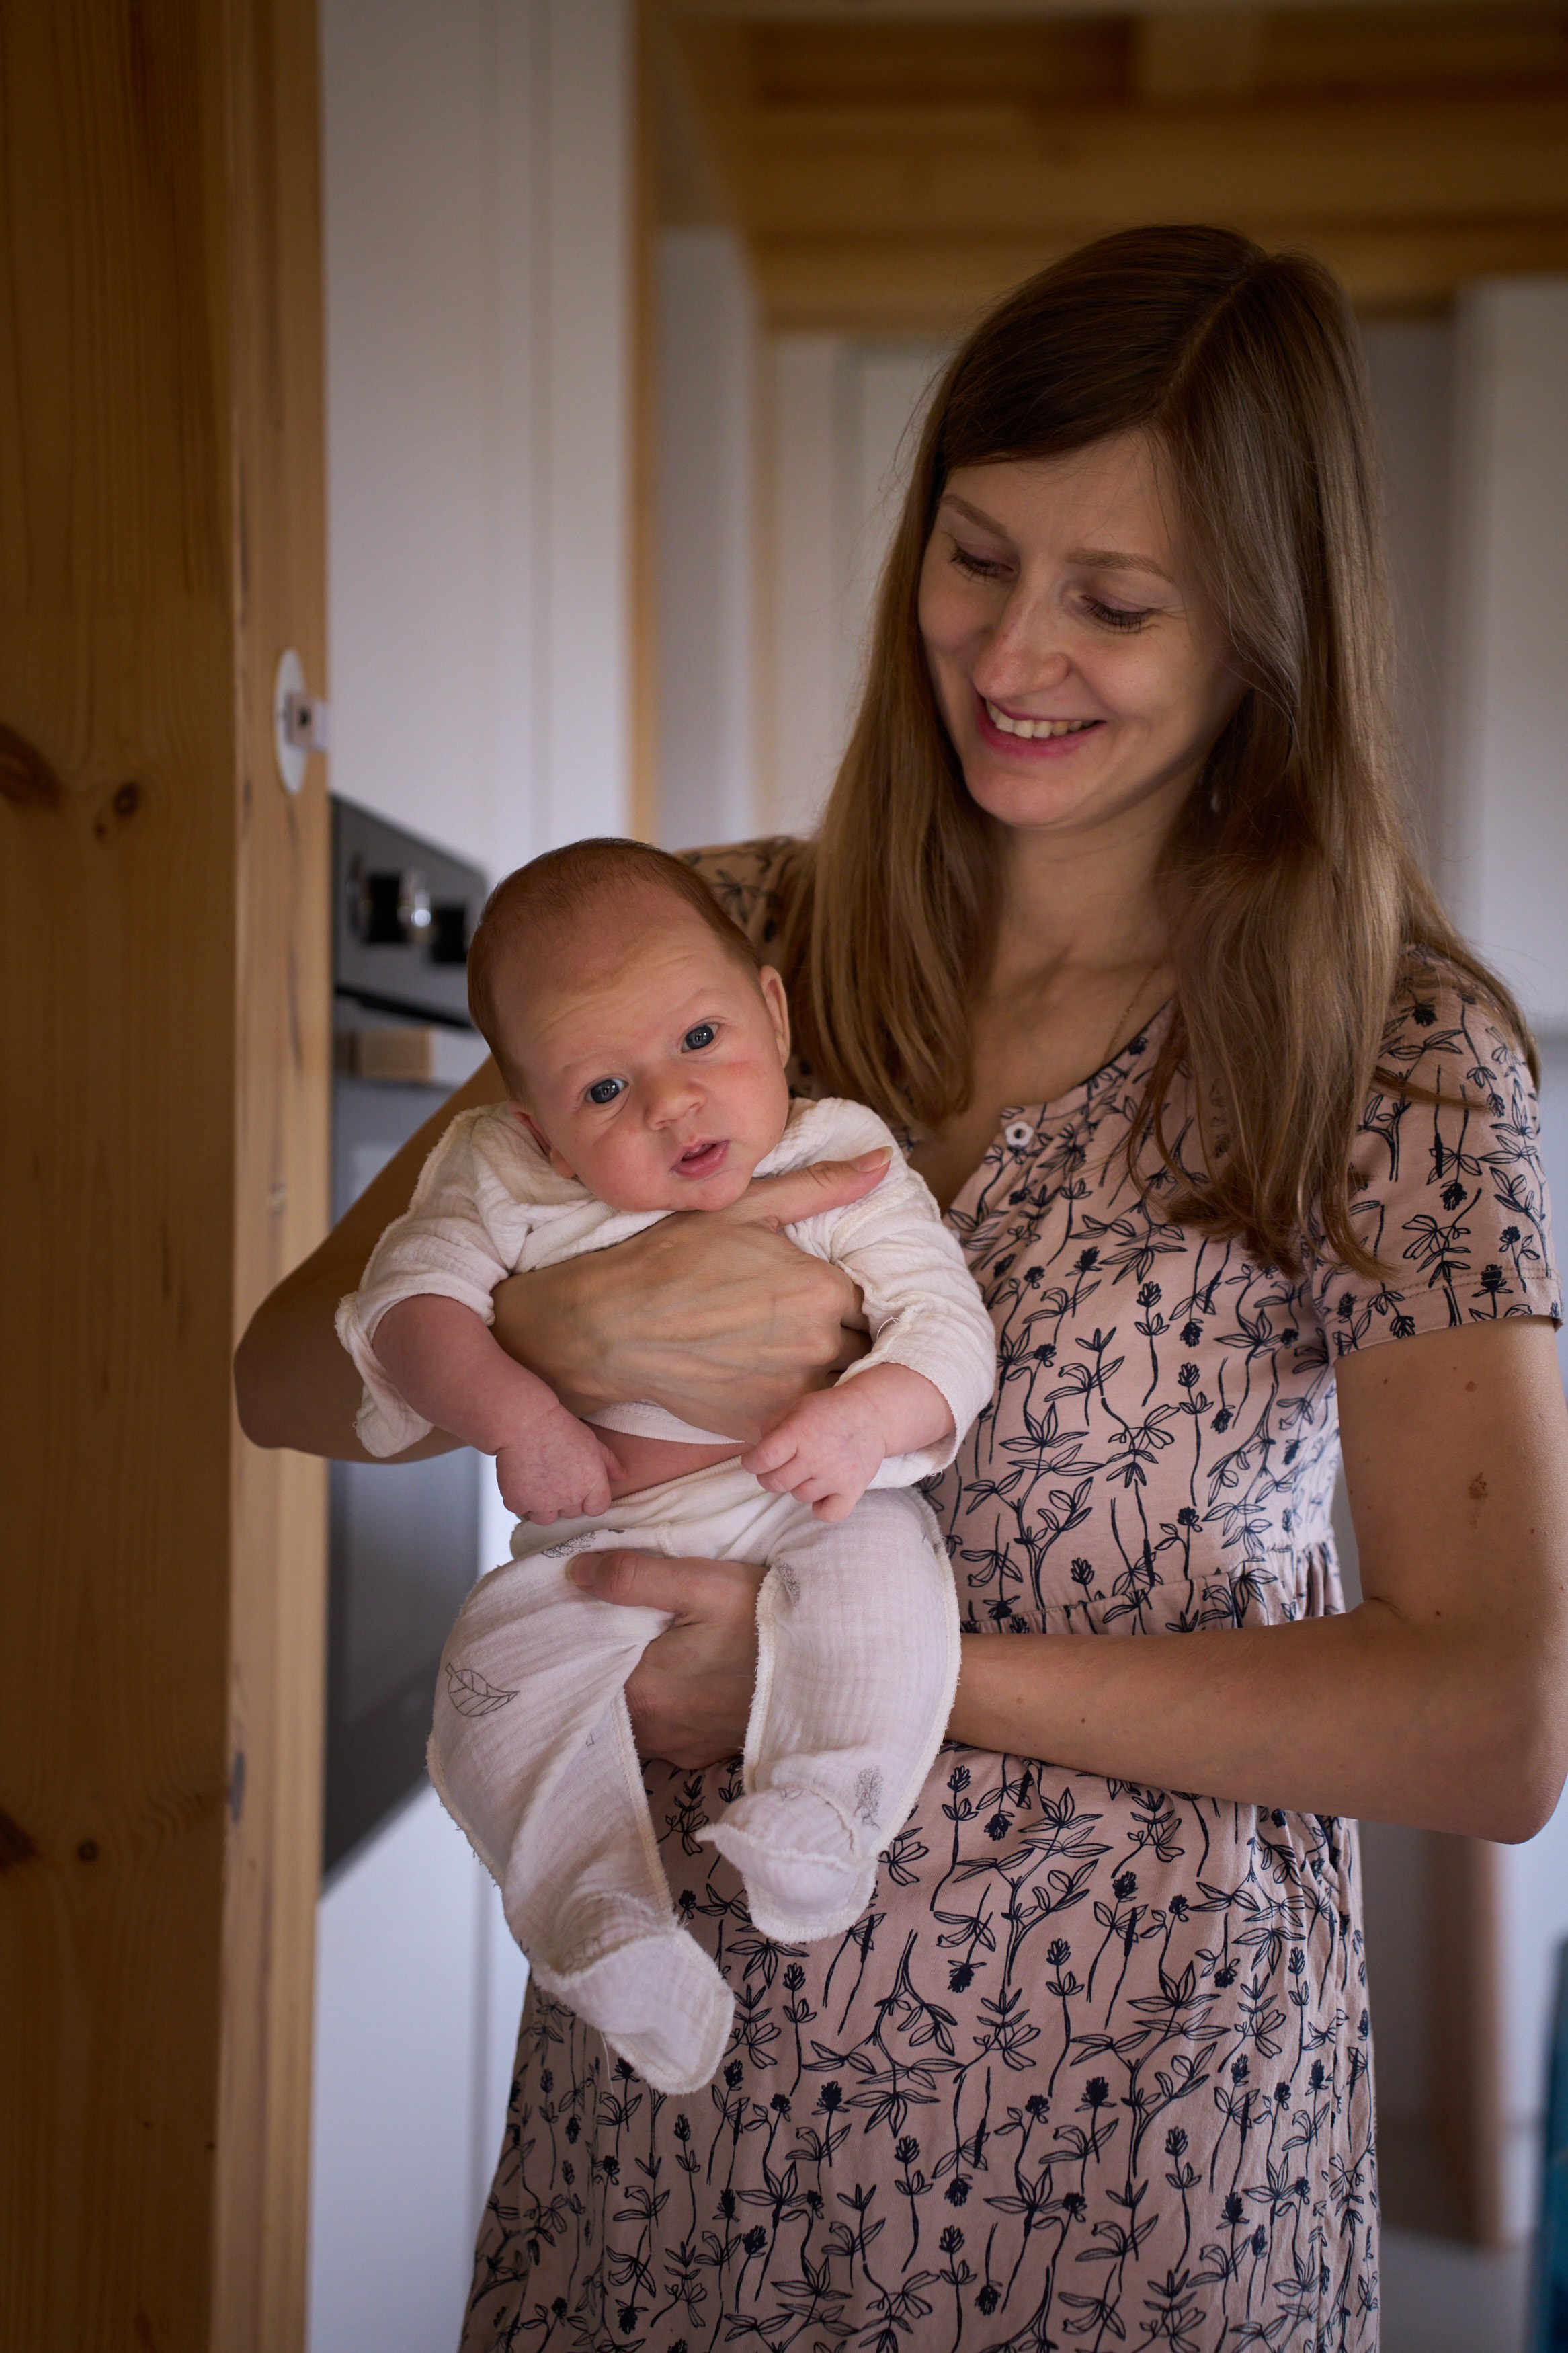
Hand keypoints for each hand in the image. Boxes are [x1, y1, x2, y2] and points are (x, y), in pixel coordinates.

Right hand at [490, 1152, 887, 1440]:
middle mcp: (820, 1343)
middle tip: (806, 1330)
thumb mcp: (748, 1207)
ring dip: (829, 1377)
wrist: (614, 1325)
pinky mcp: (767, 1426)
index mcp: (825, 1288)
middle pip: (864, 1347)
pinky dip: (799, 1411)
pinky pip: (806, 1424)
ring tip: (790, 1360)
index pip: (873, 1302)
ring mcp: (794, 1391)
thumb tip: (882, 1161)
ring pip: (841, 1389)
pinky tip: (768, 1387)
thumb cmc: (674, 1259)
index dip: (853, 1300)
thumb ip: (822, 1186)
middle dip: (847, 1339)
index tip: (828, 1297)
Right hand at [494, 1408, 622, 1524]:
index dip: (588, 1499)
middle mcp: (570, 1498)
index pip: (597, 1509)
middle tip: (555, 1478)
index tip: (578, 1487)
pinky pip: (523, 1510)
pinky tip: (521, 1480)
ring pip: (547, 1518)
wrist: (527, 1423)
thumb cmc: (561, 1428)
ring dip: (543, 1506)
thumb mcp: (592, 1442)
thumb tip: (623, 1476)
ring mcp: (544, 1503)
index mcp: (592, 1484)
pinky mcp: (520, 1502)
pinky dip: (521, 1500)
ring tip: (538, 1484)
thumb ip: (610, 1462)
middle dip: (565, 1500)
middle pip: (571, 1513)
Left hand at [569, 1551, 762, 1767]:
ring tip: (652, 1649)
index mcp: (642, 1690)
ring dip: (635, 1686)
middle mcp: (652, 1730)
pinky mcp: (700, 1754)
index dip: (582, 1636)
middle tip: (622, 1624)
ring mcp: (677, 1748)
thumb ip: (633, 1577)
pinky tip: (680, 1677)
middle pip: (606, 1692)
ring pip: (632, 1714)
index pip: (584, 1665)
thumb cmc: (765, 1623)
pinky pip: (662, 1729)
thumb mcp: (702, 1584)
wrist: (828, 1669)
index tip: (587, 1610)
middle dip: (607, 1660)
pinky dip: (661, 1706)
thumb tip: (577, 1572)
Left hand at [741, 1389, 882, 1522]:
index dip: (751, 1462)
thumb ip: (772, 1427)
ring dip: (798, 1485)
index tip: (753, 1460)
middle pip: (775, 1483)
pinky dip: (821, 1508)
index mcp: (799, 1433)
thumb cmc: (829, 1410)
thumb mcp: (796, 1407)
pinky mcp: (853, 1490)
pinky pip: (827, 1514)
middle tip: (777, 1467)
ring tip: (810, 1469)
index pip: (763, 1459)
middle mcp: (816, 1457)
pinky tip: (822, 1493)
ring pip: (799, 1496)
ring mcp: (835, 1476)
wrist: (872, 1414)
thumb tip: (756, 1450)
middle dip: (768, 1477)